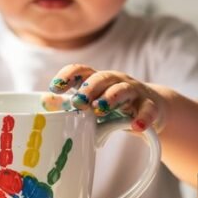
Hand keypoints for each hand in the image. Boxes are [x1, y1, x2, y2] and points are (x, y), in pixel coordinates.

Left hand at [45, 65, 162, 131]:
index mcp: (99, 79)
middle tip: (77, 101)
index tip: (55, 87)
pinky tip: (136, 126)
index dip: (68, 76)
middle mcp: (116, 81)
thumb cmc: (115, 106)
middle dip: (88, 89)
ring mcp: (134, 92)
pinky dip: (143, 118)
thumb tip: (44, 100)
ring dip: (110, 98)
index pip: (82, 71)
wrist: (153, 108)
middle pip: (101, 78)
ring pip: (123, 90)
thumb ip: (70, 103)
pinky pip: (148, 110)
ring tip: (99, 109)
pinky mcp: (151, 106)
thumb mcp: (92, 104)